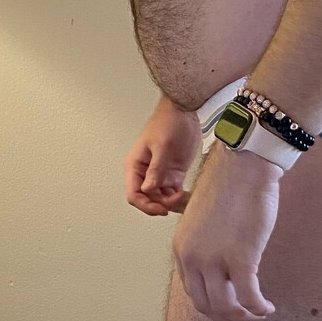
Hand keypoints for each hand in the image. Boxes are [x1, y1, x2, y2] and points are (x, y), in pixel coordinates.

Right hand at [125, 96, 201, 215]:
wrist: (184, 112)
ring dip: (172, 203)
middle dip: (160, 205)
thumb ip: (156, 169)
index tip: (160, 209)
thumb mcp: (162, 146)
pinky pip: (173, 193)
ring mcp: (160, 175)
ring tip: (184, 198)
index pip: (133, 194)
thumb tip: (148, 189)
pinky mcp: (173, 175)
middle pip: (147, 200)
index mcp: (135, 166)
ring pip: (161, 199)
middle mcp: (145, 173)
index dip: (145, 205)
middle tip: (176, 201)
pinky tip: (187, 197)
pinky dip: (180, 198)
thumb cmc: (167, 122)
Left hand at [172, 145, 280, 320]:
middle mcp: (192, 258)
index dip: (212, 305)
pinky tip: (268, 307)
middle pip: (206, 305)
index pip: (192, 291)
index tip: (230, 306)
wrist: (243, 166)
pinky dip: (259, 308)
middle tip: (245, 318)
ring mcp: (214, 260)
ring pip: (226, 307)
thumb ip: (203, 243)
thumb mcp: (201, 219)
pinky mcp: (241, 258)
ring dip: (244, 317)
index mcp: (181, 248)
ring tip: (259, 313)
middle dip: (227, 317)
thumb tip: (218, 264)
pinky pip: (249, 298)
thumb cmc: (228, 186)